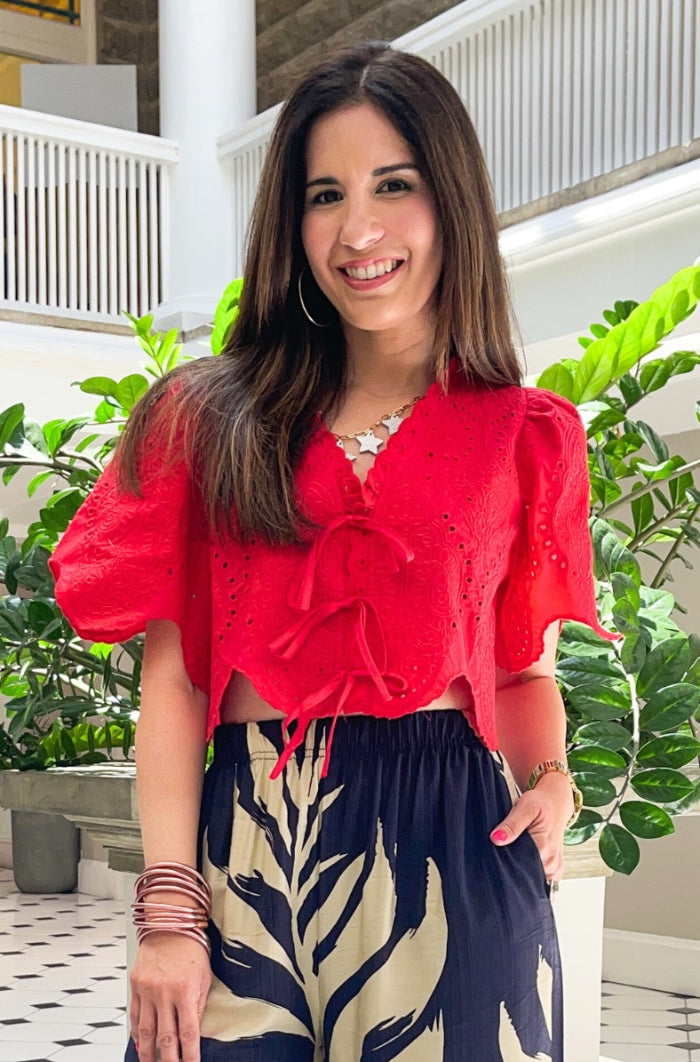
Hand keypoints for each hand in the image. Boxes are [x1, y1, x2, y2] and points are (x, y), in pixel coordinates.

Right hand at [129, 932, 211, 1061]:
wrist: (168, 926)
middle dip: (169, 1060)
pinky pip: (135, 1015)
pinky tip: (140, 1043)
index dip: (189, 1054)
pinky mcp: (135, 986)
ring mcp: (147, 990)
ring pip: (146, 1031)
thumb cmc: (190, 949)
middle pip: (166, 1037)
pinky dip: (137, 1032)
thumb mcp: (203, 977)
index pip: (188, 1032)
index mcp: (185, 991)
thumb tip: (193, 1031)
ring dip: (148, 1053)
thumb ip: (197, 1005)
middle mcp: (164, 992)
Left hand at [490, 772, 573, 882]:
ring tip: (516, 848)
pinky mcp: (555, 869)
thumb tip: (496, 839)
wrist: (556, 803)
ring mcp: (554, 867)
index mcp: (544, 848)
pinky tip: (524, 855)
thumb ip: (512, 824)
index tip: (498, 851)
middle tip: (506, 846)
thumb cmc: (541, 803)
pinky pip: (539, 876)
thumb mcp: (525, 806)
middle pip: (524, 873)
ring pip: (530, 876)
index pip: (518, 866)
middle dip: (511, 863)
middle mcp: (551, 862)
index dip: (505, 861)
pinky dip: (529, 868)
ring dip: (520, 865)